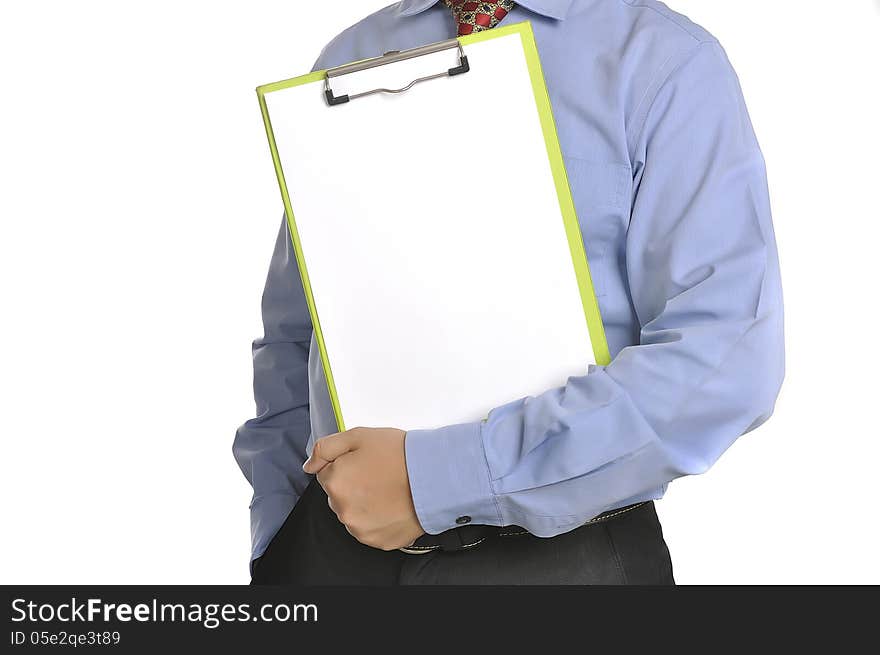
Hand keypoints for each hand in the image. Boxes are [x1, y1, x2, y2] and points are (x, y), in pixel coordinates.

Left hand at [302, 427, 424, 550]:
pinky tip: (393, 505)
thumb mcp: (359, 436)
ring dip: (365, 504)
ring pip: (354, 514)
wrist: (434, 477)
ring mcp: (360, 528)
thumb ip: (326, 448)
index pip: (326, 475)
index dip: (346, 465)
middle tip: (378, 474)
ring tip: (388, 490)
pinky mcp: (378, 541)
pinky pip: (371, 529)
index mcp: (335, 482)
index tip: (364, 462)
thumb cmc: (400, 455)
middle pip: (339, 496)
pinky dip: (379, 520)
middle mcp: (343, 510)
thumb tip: (309, 465)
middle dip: (353, 486)